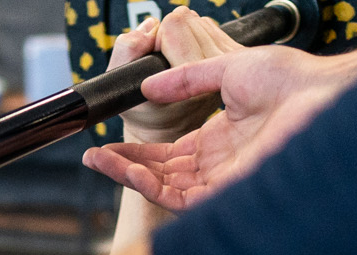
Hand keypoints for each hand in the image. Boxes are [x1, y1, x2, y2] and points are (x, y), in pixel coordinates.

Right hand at [84, 36, 356, 211]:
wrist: (324, 96)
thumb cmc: (295, 82)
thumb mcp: (230, 70)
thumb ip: (188, 79)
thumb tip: (150, 85)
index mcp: (222, 140)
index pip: (170, 154)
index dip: (137, 151)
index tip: (107, 143)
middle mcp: (221, 165)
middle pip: (161, 174)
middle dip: (124, 167)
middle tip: (92, 157)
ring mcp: (224, 182)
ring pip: (165, 189)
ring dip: (130, 176)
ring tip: (100, 161)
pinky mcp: (229, 194)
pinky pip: (180, 198)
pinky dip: (151, 186)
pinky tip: (130, 170)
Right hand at [111, 9, 235, 146]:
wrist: (177, 132)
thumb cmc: (146, 115)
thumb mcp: (123, 90)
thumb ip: (128, 51)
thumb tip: (150, 27)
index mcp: (191, 92)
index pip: (173, 28)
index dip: (155, 39)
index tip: (151, 62)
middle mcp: (217, 79)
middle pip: (186, 19)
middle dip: (169, 33)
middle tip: (161, 62)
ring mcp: (228, 70)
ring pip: (199, 22)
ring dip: (183, 34)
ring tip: (172, 63)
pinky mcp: (234, 63)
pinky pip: (211, 30)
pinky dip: (195, 36)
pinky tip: (186, 58)